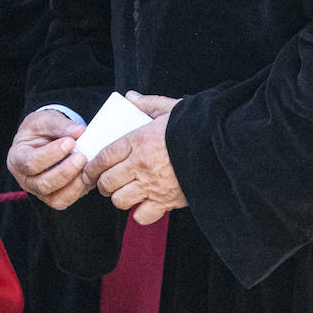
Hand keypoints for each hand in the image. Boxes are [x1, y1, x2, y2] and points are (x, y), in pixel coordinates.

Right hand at [6, 109, 90, 209]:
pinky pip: (65, 201)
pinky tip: (87, 176)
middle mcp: (25, 179)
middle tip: (81, 156)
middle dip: (64, 172)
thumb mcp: (45, 121)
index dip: (52, 154)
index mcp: (17, 158)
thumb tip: (78, 130)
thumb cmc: (40, 130)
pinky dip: (78, 191)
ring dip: (73, 185)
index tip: (70, 141)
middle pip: (42, 184)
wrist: (44, 139)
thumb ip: (59, 125)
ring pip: (55, 199)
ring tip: (86, 167)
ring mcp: (39, 191)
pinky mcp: (53, 197)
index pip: (31, 163)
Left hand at [85, 92, 186, 224]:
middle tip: (107, 182)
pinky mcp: (167, 201)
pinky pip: (142, 216)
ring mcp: (153, 185)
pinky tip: (145, 204)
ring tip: (126, 192)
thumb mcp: (171, 108)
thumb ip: (148, 103)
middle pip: (107, 181)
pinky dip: (141, 213)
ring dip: (120, 197)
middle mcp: (141, 164)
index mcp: (139, 140)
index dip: (92, 166)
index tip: (89, 170)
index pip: (104, 156)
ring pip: (120, 200)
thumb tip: (130, 97)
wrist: (223, 148)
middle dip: (103, 184)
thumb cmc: (196, 127)